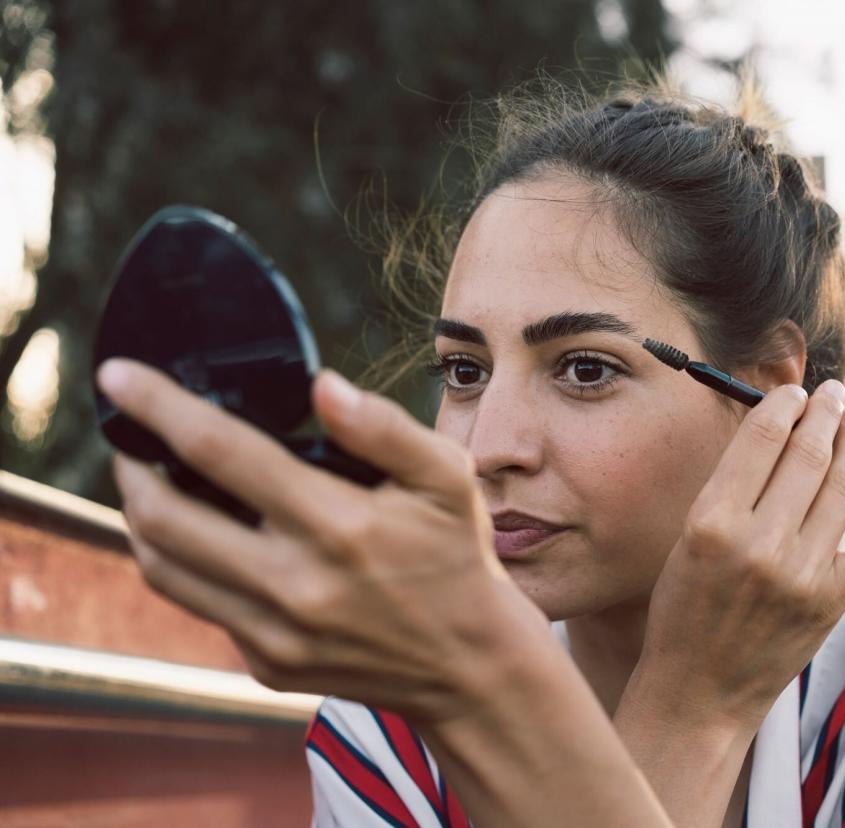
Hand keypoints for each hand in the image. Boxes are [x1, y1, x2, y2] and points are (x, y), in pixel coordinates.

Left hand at [97, 358, 548, 721]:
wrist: (468, 663)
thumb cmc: (456, 558)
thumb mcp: (446, 478)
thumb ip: (384, 427)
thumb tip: (321, 386)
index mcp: (339, 526)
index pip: (220, 451)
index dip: (159, 406)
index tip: (118, 376)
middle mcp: (296, 584)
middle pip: (163, 517)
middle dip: (129, 465)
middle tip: (129, 437)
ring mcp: (275, 633)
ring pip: (162, 567)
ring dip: (139, 517)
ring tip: (150, 483)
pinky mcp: (267, 664)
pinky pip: (200, 605)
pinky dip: (185, 563)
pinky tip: (205, 538)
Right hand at [629, 380, 844, 731]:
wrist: (699, 692)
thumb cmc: (683, 612)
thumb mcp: (686, 541)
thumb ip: (729, 490)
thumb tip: (778, 433)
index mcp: (711, 523)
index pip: (762, 439)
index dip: (785, 404)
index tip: (793, 391)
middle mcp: (760, 544)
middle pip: (808, 454)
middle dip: (824, 413)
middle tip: (832, 392)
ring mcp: (803, 574)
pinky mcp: (834, 600)